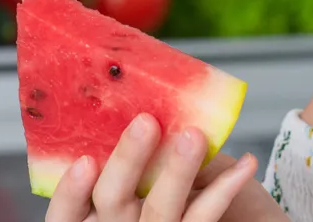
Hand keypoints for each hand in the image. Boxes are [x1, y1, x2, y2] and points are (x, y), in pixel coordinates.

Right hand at [45, 113, 276, 221]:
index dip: (70, 192)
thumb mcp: (137, 180)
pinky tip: (245, 163)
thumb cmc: (171, 194)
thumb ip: (133, 157)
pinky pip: (205, 216)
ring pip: (160, 210)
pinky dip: (224, 188)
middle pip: (112, 201)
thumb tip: (141, 102)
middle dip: (127, 161)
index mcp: (96, 215)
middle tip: (146, 121)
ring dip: (178, 170)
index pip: (67, 213)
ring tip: (193, 135)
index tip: (84, 161)